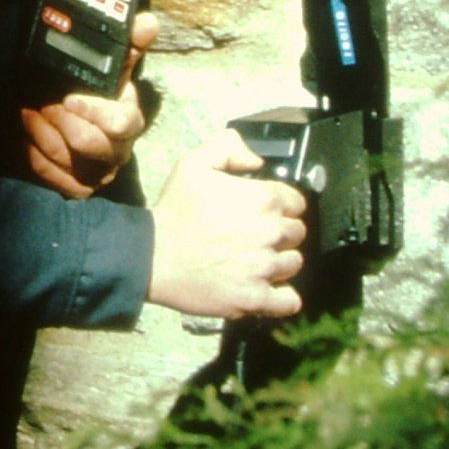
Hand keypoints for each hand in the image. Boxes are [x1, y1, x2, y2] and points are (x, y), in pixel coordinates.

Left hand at [21, 12, 157, 198]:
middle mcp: (117, 150)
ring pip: (68, 159)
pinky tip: (25, 134)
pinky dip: (35, 153)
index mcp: (129, 120)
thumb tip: (147, 22)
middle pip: (90, 143)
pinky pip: (53, 175)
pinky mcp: (76, 185)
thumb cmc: (94, 93)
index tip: (69, 98)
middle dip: (61, 121)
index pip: (121, 123)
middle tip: (42, 103)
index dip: (94, 111)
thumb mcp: (111, 67)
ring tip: (27, 113)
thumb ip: (128, 45)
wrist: (71, 120)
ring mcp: (97, 171)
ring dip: (42, 133)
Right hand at [145, 129, 307, 318]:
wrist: (152, 255)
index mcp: (263, 199)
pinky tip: (269, 290)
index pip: (296, 202)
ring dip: (279, 261)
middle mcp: (270, 233)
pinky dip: (283, 297)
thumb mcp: (193, 163)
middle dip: (280, 232)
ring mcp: (264, 268)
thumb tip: (256, 161)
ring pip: (293, 264)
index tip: (263, 211)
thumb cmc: (174, 210)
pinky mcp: (255, 297)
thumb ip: (228, 148)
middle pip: (297, 233)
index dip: (281, 205)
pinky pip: (288, 301)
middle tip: (255, 235)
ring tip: (256, 260)